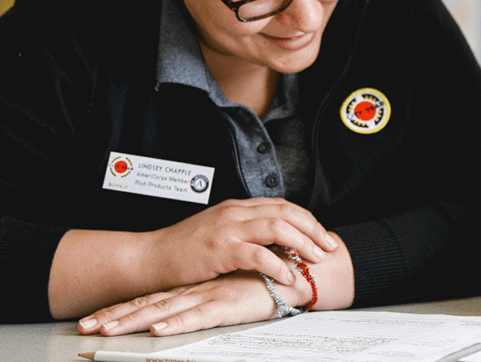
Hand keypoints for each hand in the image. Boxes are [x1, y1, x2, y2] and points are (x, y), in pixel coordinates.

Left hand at [77, 269, 295, 336]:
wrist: (296, 276)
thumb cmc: (266, 285)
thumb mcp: (230, 294)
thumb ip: (209, 299)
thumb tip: (186, 312)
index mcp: (193, 287)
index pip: (150, 298)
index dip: (121, 308)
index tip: (93, 321)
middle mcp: (195, 289)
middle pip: (148, 303)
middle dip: (114, 316)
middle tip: (84, 328)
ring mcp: (209, 295)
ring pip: (164, 310)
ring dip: (133, 322)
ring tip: (106, 333)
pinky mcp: (227, 304)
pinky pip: (198, 316)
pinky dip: (177, 325)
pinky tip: (159, 331)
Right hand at [144, 198, 337, 289]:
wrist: (150, 258)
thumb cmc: (184, 251)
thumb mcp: (218, 232)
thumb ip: (245, 232)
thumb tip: (276, 242)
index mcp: (237, 207)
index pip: (282, 205)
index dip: (307, 219)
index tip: (322, 235)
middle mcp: (235, 213)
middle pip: (286, 212)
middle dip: (313, 229)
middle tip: (329, 247)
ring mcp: (227, 229)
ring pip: (277, 227)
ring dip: (302, 243)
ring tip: (316, 259)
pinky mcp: (219, 250)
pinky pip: (257, 254)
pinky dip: (278, 264)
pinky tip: (289, 275)